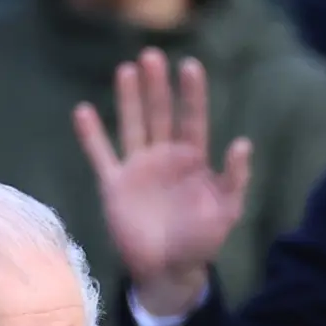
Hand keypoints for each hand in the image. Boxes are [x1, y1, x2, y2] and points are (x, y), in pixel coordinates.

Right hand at [73, 49, 251, 319]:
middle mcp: (164, 156)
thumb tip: (243, 143)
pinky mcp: (114, 184)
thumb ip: (234, 179)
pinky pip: (101, 155)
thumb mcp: (226, 211)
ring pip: (132, 125)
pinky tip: (83, 112)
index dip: (191, 94)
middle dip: (157, 87)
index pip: (192, 119)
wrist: (168, 270)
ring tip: (126, 70)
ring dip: (129, 99)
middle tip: (152, 55)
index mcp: (192, 160)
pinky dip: (91, 136)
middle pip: (159, 114)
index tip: (190, 65)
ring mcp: (137, 168)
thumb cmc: (201, 240)